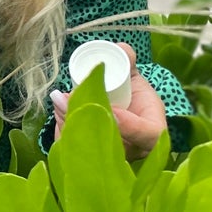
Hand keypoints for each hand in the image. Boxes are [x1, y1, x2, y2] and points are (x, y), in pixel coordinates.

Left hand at [51, 43, 168, 159]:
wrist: (125, 114)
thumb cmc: (133, 97)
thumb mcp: (134, 77)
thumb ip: (128, 61)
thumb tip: (120, 49)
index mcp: (153, 132)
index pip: (147, 135)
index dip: (128, 126)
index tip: (111, 111)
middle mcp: (134, 152)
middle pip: (113, 145)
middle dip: (88, 122)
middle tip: (67, 100)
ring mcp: (113, 160)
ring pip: (90, 151)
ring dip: (70, 126)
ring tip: (59, 102)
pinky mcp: (93, 162)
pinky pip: (75, 154)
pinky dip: (64, 134)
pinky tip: (58, 115)